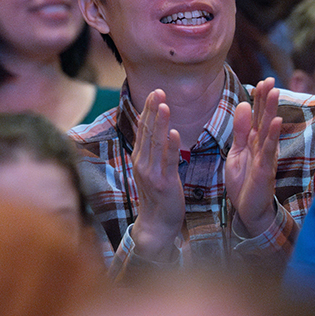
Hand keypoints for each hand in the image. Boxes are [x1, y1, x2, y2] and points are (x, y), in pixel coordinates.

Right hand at [129, 89, 183, 260]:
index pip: (142, 128)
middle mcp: (141, 162)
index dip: (148, 109)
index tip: (155, 92)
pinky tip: (175, 133)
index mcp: (139, 157)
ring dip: (161, 123)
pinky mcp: (164, 183)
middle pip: (147, 131)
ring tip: (165, 105)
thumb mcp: (151, 169)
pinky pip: (168, 162)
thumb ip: (153, 149)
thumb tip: (155, 128)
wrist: (156, 224)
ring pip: (156, 143)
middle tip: (158, 91)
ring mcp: (151, 173)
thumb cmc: (157, 195)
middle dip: (153, 110)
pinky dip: (171, 147)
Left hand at [225, 78, 282, 236]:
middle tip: (270, 79)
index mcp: (254, 141)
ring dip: (272, 110)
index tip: (262, 81)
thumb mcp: (237, 151)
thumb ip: (240, 130)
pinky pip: (269, 150)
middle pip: (264, 118)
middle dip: (267, 99)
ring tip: (274, 92)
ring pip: (269, 130)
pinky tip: (276, 121)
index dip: (259, 99)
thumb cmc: (244, 181)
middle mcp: (263, 146)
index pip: (257, 115)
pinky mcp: (265, 169)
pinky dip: (273, 135)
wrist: (248, 210)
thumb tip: (242, 105)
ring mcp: (266, 157)